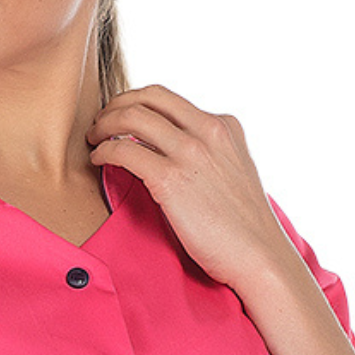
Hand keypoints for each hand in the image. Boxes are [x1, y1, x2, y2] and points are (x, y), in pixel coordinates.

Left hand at [87, 85, 292, 289]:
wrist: (260, 257)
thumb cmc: (244, 228)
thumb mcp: (233, 172)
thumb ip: (209, 154)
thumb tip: (174, 153)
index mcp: (224, 126)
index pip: (169, 99)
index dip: (137, 102)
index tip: (121, 117)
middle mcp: (208, 130)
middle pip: (147, 97)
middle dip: (116, 105)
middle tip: (100, 124)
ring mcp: (190, 152)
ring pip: (131, 117)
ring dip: (104, 124)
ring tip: (94, 140)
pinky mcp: (170, 179)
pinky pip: (123, 150)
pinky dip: (104, 151)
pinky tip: (98, 161)